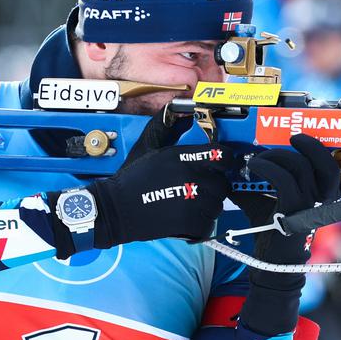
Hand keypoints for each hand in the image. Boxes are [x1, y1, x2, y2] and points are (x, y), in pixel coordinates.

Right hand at [53, 143, 233, 254]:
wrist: (115, 209)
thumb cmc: (132, 179)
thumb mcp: (148, 146)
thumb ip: (168, 128)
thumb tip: (184, 112)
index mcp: (182, 157)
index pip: (223, 156)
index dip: (225, 162)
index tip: (220, 168)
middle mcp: (190, 177)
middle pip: (223, 184)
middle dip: (213, 189)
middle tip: (197, 193)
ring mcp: (191, 201)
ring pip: (216, 206)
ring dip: (206, 209)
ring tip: (188, 208)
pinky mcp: (188, 223)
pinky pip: (208, 225)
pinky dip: (199, 226)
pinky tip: (185, 221)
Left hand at [233, 134, 340, 282]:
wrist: (270, 263)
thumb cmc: (270, 229)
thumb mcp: (264, 200)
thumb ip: (256, 181)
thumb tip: (233, 163)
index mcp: (321, 196)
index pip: (338, 171)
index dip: (329, 152)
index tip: (304, 139)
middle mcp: (321, 200)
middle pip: (328, 165)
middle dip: (311, 146)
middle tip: (292, 138)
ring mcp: (309, 205)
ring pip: (302, 167)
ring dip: (278, 155)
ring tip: (261, 156)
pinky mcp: (293, 210)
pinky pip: (283, 179)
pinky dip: (266, 167)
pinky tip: (253, 166)